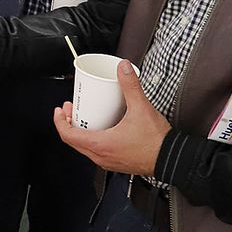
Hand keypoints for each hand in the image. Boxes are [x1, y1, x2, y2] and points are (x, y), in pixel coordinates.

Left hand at [53, 60, 170, 175]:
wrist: (171, 159)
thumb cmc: (155, 142)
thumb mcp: (140, 108)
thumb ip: (130, 86)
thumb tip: (123, 69)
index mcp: (100, 145)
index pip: (68, 135)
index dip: (59, 121)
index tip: (59, 110)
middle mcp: (101, 156)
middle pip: (74, 141)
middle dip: (69, 123)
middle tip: (71, 110)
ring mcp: (108, 161)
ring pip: (85, 147)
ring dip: (81, 132)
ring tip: (86, 117)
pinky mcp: (117, 162)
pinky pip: (97, 151)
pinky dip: (93, 139)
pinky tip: (103, 128)